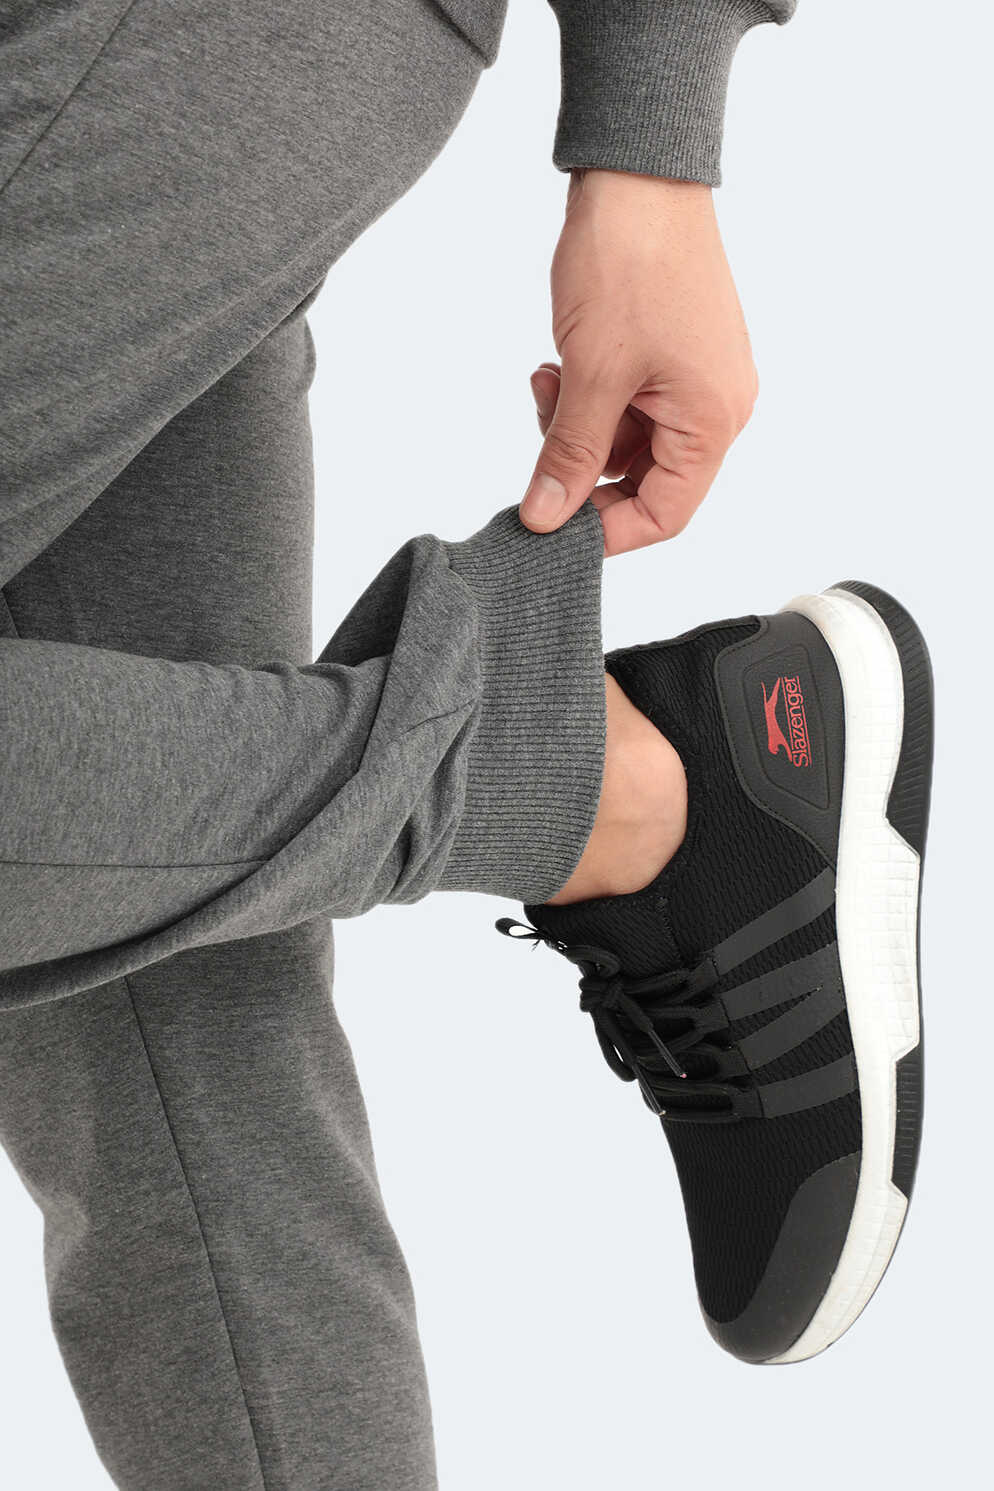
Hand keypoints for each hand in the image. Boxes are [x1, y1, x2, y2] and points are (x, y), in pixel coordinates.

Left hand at [520, 170, 757, 556]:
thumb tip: (546, 519)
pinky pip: (628, 404)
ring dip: (578, 428)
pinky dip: (588, 398)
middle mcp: (717, 406)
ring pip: (628, 442)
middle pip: (645, 480)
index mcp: (714, 420)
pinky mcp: (673, 354)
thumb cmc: (631, 261)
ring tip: (548, 380)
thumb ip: (569, 455)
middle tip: (542, 440)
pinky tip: (558, 364)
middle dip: (584, 468)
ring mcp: (696, 378)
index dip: (607, 530)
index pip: (666, 513)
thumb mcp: (592, 373)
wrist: (638, 172)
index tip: (552, 527)